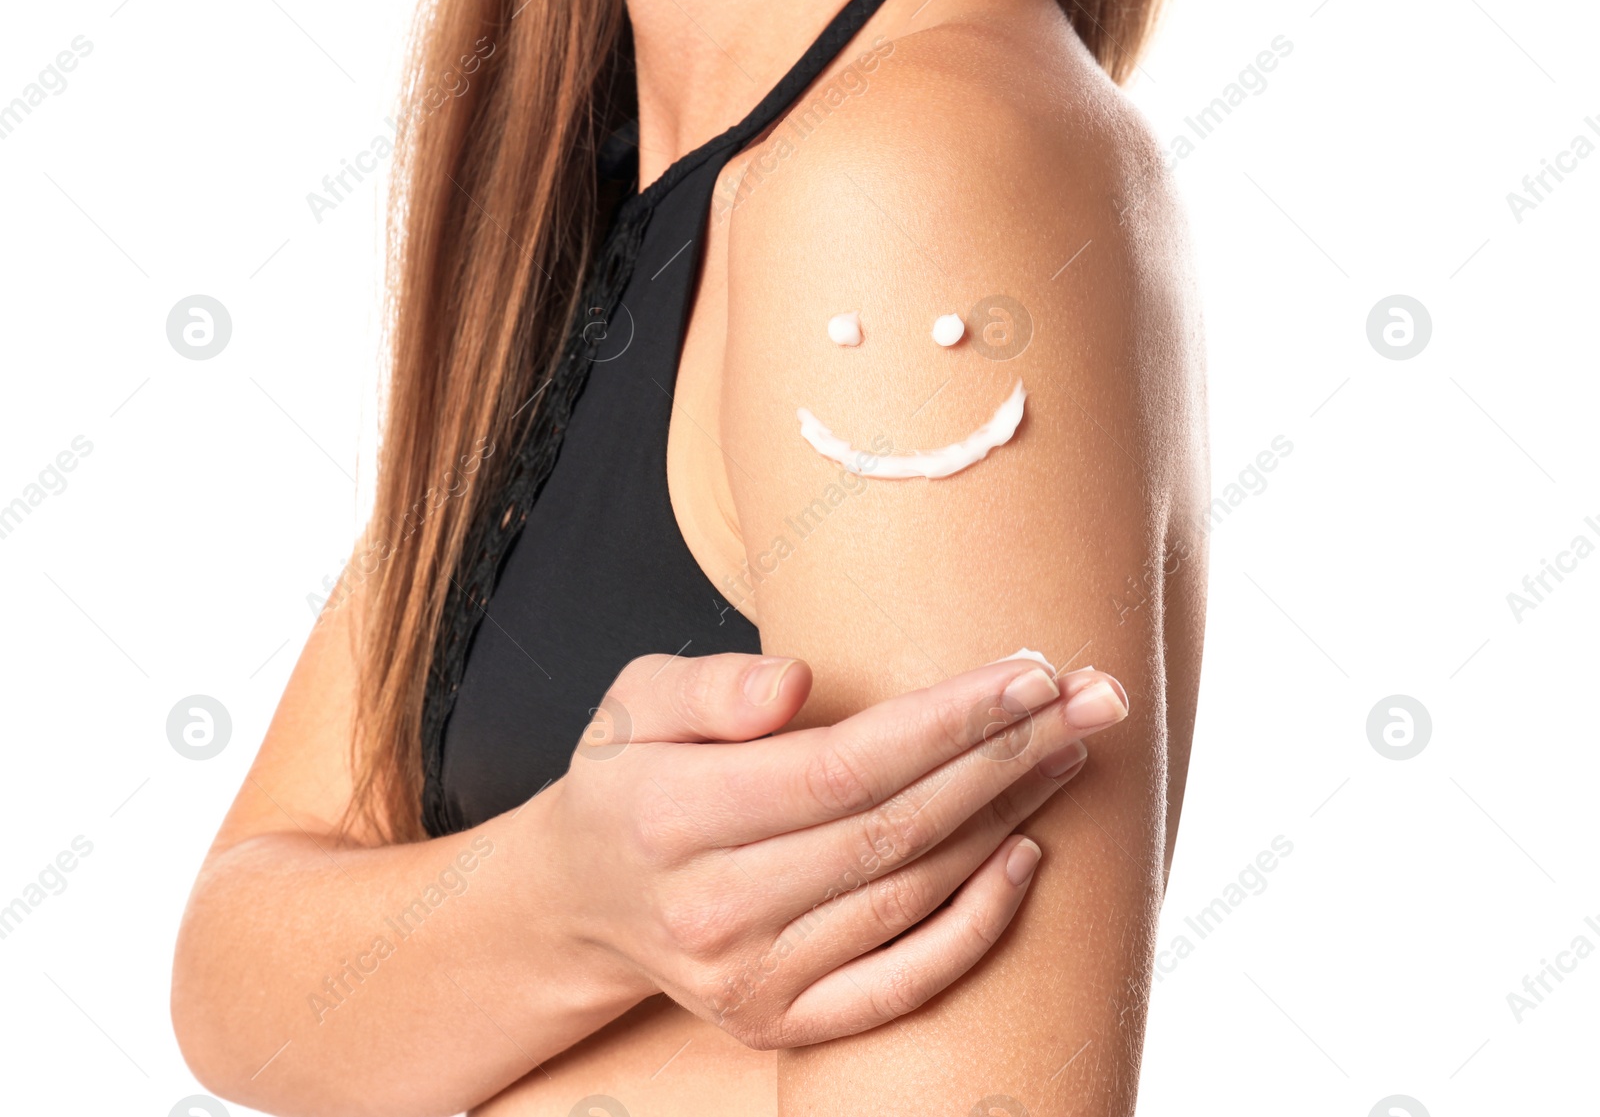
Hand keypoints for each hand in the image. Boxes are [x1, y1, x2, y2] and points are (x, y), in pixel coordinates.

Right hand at [543, 651, 1129, 1048]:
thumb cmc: (629, 780)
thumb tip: (797, 684)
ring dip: (1006, 820)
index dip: (945, 724)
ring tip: (1068, 751)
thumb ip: (711, 687)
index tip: (1028, 673)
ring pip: (909, 896)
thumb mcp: (637, 703)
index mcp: (670, 817)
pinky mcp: (781, 1023)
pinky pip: (902, 984)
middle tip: (1091, 699)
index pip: (840, 768)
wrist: (586, 902)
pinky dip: (975, 927)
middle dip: (1006, 758)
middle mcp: (712, 909)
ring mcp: (750, 980)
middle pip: (892, 829)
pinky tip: (1027, 857)